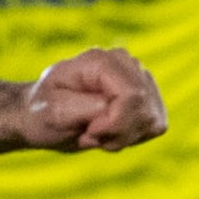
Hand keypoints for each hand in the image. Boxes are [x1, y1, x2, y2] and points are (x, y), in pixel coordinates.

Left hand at [25, 47, 165, 152]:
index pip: (133, 95)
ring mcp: (140, 78)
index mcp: (101, 61)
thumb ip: (85, 107)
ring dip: (123, 137)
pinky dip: (132, 137)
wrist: (43, 116)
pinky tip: (109, 133)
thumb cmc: (43, 111)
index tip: (89, 130)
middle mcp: (126, 63)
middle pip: (145, 110)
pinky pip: (156, 126)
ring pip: (153, 121)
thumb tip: (113, 105)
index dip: (114, 123)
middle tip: (88, 132)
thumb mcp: (53, 111)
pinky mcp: (148, 97)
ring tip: (95, 132)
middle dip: (117, 133)